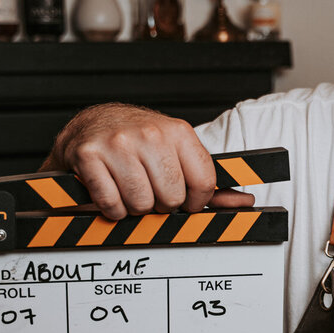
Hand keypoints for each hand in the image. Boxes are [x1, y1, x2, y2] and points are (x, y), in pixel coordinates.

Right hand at [42, 103, 255, 218]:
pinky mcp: (89, 156)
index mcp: (177, 131)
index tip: (185, 200)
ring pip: (141, 204)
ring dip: (135, 207)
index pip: (204, 182)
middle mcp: (150, 134)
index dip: (195, 201)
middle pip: (172, 198)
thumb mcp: (176, 151)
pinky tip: (112, 191)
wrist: (90, 124)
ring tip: (130, 189)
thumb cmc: (137, 141)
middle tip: (151, 190)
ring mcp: (118, 144)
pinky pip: (111, 204)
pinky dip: (112, 208)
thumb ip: (207, 181)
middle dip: (162, 203)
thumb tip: (244, 203)